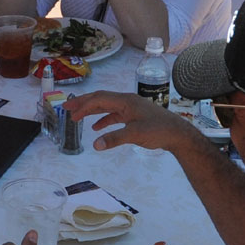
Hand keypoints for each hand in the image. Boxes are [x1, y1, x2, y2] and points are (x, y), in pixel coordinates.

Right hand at [68, 90, 196, 153]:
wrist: (178, 133)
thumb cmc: (158, 131)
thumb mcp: (135, 134)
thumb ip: (114, 139)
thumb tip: (95, 144)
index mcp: (125, 101)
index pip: (99, 100)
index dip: (83, 105)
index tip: (70, 113)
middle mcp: (126, 101)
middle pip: (100, 99)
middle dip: (83, 103)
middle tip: (66, 107)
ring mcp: (130, 108)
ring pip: (106, 106)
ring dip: (91, 111)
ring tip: (77, 117)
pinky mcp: (134, 116)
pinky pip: (114, 114)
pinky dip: (103, 119)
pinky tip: (97, 127)